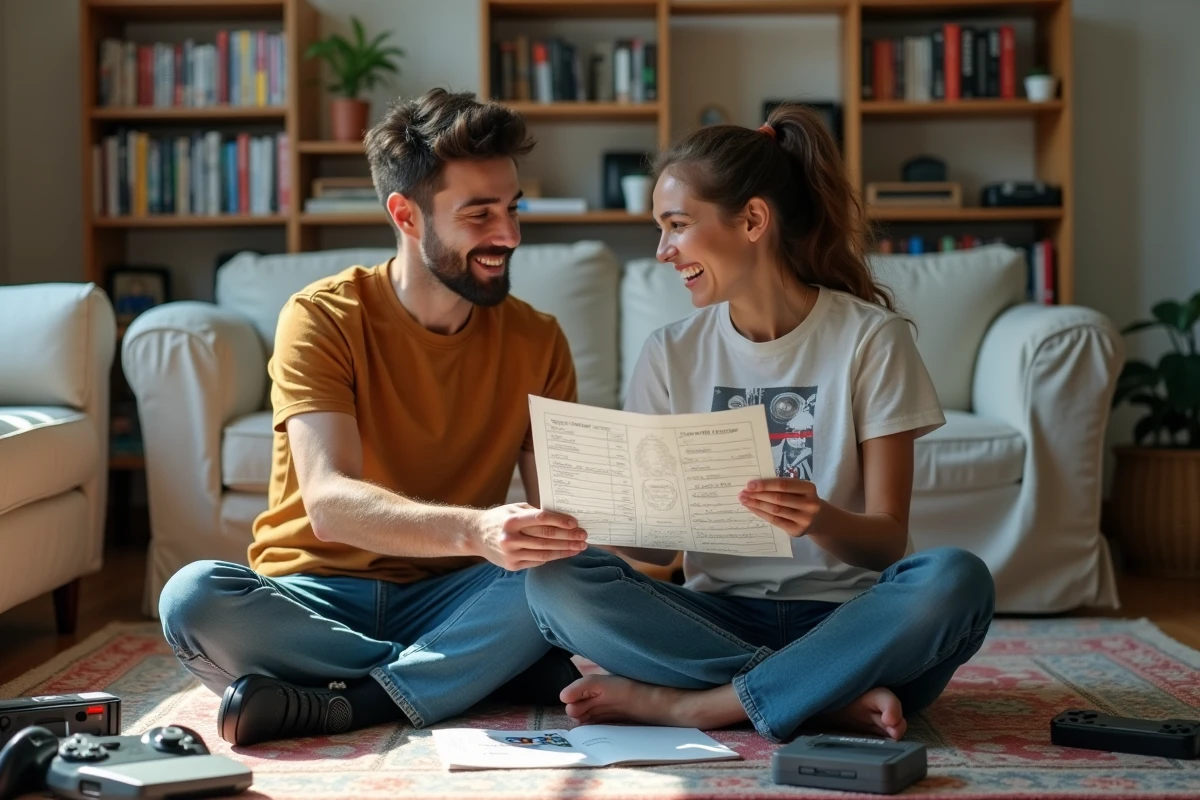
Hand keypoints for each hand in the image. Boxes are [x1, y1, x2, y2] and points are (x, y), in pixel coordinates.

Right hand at [470, 503, 587, 570]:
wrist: (475, 536)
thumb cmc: (500, 518)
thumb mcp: (514, 509)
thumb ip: (534, 513)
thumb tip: (561, 518)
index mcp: (512, 520)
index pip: (541, 519)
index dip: (560, 521)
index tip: (575, 523)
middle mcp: (510, 537)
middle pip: (546, 537)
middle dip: (568, 537)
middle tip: (583, 537)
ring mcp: (511, 553)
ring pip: (545, 552)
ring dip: (565, 550)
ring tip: (578, 548)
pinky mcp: (512, 565)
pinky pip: (537, 561)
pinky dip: (552, 557)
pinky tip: (563, 553)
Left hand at [739, 478, 823, 537]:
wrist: (819, 519)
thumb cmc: (803, 499)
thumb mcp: (800, 489)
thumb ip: (783, 486)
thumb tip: (755, 485)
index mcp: (809, 488)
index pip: (783, 485)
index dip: (765, 484)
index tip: (749, 484)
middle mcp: (809, 504)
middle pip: (778, 498)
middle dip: (758, 495)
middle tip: (743, 493)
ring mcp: (804, 519)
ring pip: (775, 510)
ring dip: (757, 504)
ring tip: (744, 500)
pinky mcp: (797, 530)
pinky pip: (775, 521)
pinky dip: (761, 513)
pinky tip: (752, 508)